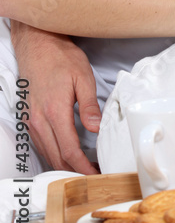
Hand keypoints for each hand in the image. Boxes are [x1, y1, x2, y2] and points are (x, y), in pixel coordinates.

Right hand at [12, 23, 100, 173]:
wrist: (37, 44)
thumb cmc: (60, 57)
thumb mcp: (82, 77)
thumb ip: (89, 105)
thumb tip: (96, 128)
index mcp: (55, 111)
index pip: (70, 150)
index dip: (84, 168)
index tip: (96, 175)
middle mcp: (39, 120)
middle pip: (57, 157)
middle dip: (75, 172)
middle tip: (93, 178)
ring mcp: (31, 120)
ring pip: (47, 153)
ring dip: (64, 165)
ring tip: (83, 170)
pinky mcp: (29, 118)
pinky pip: (41, 144)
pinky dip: (54, 154)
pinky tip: (65, 156)